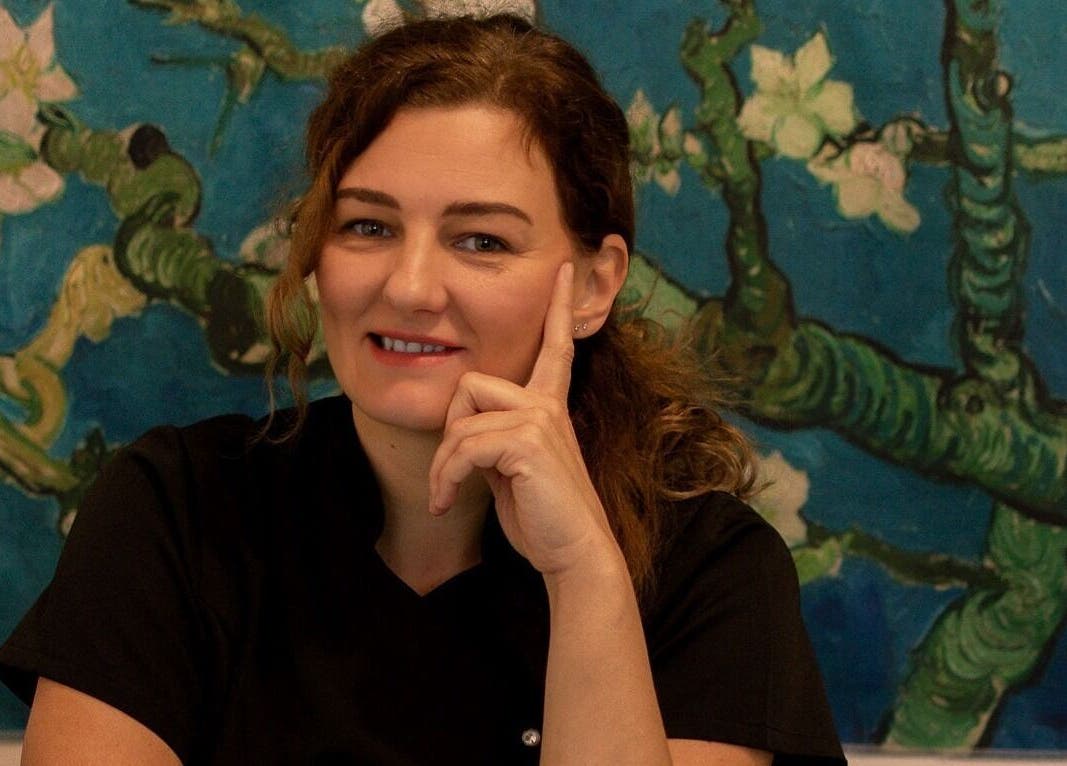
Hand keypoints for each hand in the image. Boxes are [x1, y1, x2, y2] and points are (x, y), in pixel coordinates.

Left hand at [428, 262, 619, 576]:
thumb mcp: (512, 470)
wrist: (574, 553)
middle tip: (451, 475)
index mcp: (549, 406)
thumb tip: (464, 439)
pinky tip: (448, 502)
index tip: (561, 268)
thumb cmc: (543, 518)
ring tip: (447, 496)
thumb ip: (494, 441)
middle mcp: (547, 405)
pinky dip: (446, 477)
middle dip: (449, 430)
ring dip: (443, 464)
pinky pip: (464, 445)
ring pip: (462, 420)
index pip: (554, 347)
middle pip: (470, 383)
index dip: (556, 307)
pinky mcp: (528, 441)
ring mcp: (541, 419)